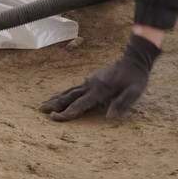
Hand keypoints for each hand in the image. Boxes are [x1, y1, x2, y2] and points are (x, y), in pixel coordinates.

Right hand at [40, 34, 160, 120]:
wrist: (134, 61)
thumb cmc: (136, 79)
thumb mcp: (134, 92)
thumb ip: (122, 104)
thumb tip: (109, 117)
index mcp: (100, 89)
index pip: (81, 103)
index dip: (68, 112)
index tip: (56, 118)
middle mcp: (91, 85)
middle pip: (70, 97)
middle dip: (55, 104)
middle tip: (42, 111)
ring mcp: (89, 82)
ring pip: (69, 92)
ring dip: (56, 99)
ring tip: (42, 106)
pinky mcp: (90, 81)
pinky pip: (73, 89)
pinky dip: (63, 94)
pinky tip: (56, 98)